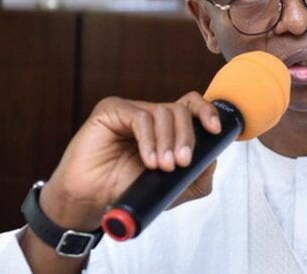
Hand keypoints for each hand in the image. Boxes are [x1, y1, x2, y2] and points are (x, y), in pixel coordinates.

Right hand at [38, 91, 221, 231]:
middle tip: (182, 163)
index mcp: (165, 128)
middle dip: (187, 137)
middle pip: (180, 110)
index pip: (191, 106)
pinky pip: (140, 117)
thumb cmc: (127, 190)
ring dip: (167, 142)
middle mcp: (149, 115)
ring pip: (163, 112)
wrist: (92, 202)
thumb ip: (197, 177)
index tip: (215, 131)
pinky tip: (148, 160)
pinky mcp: (111, 111)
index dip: (207, 112)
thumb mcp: (172, 190)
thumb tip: (214, 158)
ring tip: (161, 167)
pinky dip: (149, 139)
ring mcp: (130, 110)